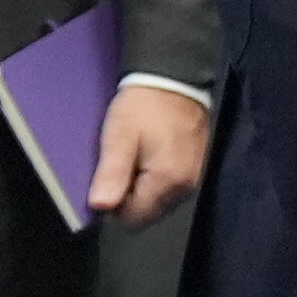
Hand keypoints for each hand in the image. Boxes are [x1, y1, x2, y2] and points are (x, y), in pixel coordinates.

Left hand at [88, 83, 209, 227]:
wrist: (174, 79)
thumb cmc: (144, 106)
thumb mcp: (119, 137)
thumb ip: (111, 174)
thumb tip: (101, 207)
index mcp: (167, 181)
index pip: (134, 218)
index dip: (114, 205)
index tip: (106, 180)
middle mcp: (185, 186)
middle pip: (148, 213)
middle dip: (129, 197)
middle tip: (120, 164)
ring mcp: (193, 178)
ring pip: (158, 202)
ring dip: (142, 188)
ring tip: (134, 157)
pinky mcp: (195, 168)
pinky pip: (169, 188)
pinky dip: (154, 179)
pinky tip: (147, 155)